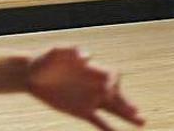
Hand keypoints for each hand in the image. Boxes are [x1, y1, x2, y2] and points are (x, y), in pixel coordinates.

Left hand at [28, 47, 144, 129]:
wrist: (31, 75)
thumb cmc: (46, 59)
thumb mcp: (56, 51)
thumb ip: (71, 50)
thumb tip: (87, 57)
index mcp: (94, 70)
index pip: (112, 76)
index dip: (113, 83)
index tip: (108, 91)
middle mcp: (96, 85)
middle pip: (118, 95)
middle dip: (128, 104)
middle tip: (138, 113)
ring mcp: (90, 99)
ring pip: (113, 109)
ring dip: (126, 116)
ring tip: (142, 124)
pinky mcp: (81, 110)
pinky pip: (98, 120)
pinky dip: (107, 128)